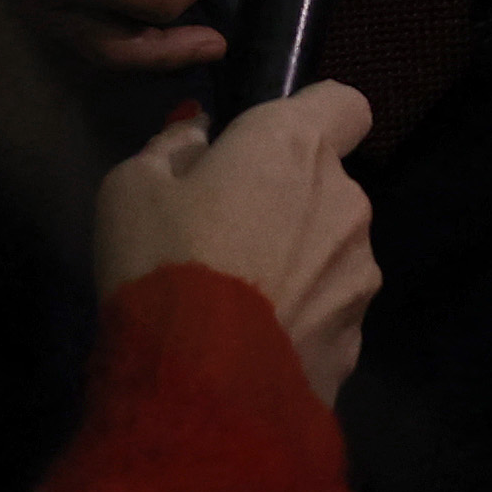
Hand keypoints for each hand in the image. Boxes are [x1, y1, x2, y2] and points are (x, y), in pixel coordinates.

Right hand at [97, 83, 381, 403]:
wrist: (201, 388)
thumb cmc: (162, 262)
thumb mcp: (132, 187)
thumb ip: (173, 149)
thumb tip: (198, 136)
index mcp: (296, 146)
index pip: (345, 103)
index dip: (312, 115)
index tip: (268, 143)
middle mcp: (347, 201)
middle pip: (329, 183)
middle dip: (290, 198)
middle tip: (226, 231)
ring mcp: (360, 274)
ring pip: (333, 249)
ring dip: (300, 260)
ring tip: (240, 301)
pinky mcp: (357, 339)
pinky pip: (327, 310)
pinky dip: (301, 317)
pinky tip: (255, 345)